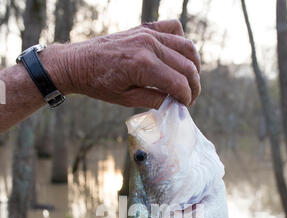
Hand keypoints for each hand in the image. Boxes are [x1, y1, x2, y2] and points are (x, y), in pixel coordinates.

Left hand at [62, 19, 200, 107]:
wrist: (79, 63)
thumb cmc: (100, 84)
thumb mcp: (127, 99)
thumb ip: (154, 99)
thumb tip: (175, 103)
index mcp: (143, 65)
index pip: (178, 83)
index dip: (187, 97)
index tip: (186, 106)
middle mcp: (149, 45)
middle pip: (187, 66)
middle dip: (193, 86)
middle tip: (190, 99)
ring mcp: (148, 34)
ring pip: (186, 47)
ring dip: (193, 66)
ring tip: (189, 81)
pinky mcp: (145, 28)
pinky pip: (173, 28)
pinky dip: (181, 41)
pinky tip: (177, 57)